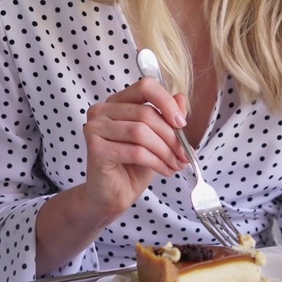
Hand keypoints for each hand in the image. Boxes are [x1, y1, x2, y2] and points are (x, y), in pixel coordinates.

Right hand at [79, 78, 188, 220]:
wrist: (114, 195)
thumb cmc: (133, 166)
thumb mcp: (157, 139)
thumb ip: (167, 117)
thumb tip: (181, 98)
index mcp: (118, 102)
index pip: (145, 87)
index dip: (167, 102)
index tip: (181, 123)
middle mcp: (102, 110)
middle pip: (146, 113)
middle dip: (171, 137)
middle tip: (185, 154)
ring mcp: (95, 128)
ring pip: (141, 133)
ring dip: (166, 151)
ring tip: (176, 164)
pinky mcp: (96, 149)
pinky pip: (135, 151)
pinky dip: (156, 162)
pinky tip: (165, 170)